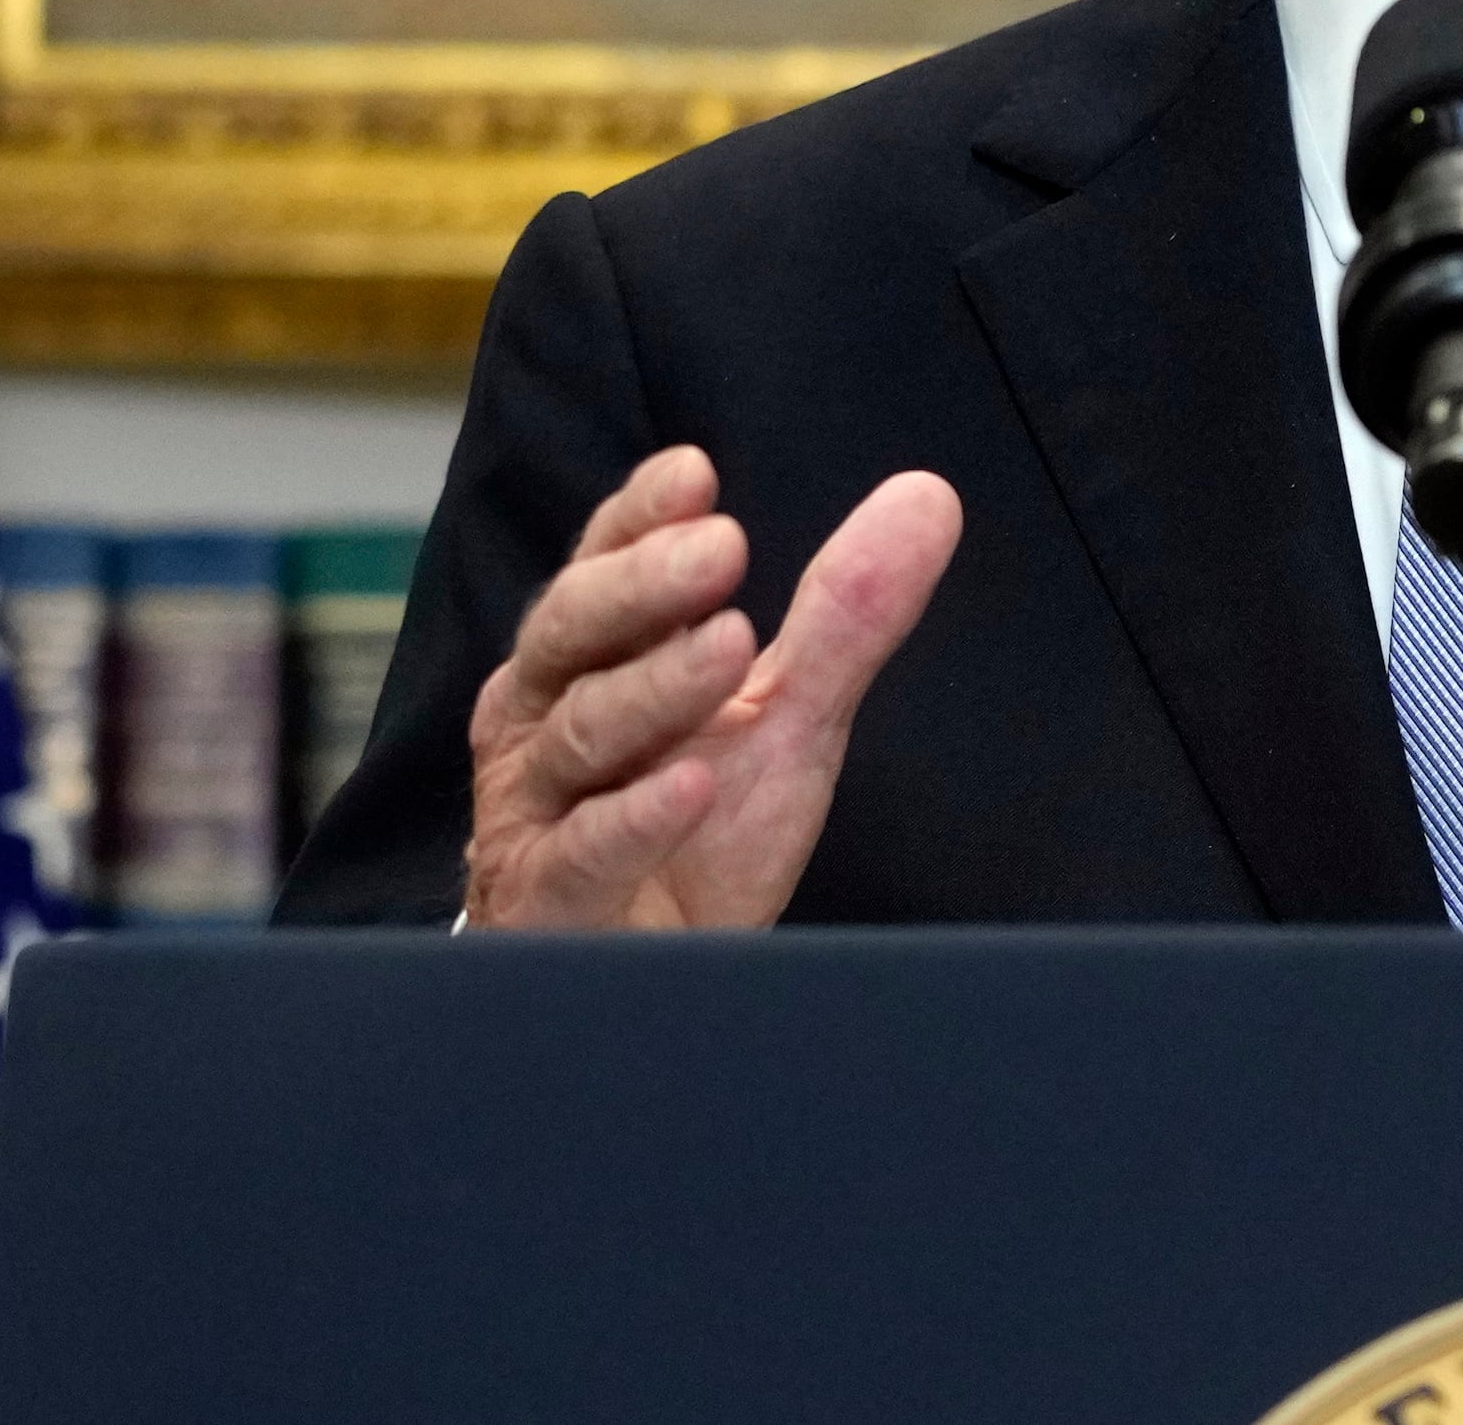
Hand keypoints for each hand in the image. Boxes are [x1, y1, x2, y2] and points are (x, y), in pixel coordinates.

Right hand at [461, 446, 960, 929]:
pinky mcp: (547, 906)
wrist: (651, 987)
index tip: (695, 474)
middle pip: (574, 633)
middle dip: (645, 585)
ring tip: (728, 646)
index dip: (638, 519)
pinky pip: (582, 854)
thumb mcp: (787, 719)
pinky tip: (693, 788)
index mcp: (588, 662)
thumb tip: (927, 499)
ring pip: (581, 735)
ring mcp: (535, 814)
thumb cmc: (696, 842)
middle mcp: (543, 723)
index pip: (602, 569)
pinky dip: (634, 820)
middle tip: (722, 545)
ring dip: (656, 688)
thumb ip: (844, 616)